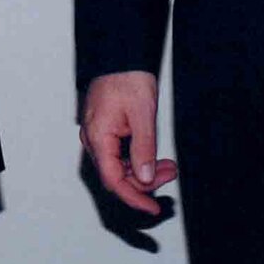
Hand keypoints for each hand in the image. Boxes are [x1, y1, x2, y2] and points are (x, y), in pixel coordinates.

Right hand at [81, 70, 177, 214]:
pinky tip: (153, 157)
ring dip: (143, 171)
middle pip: (116, 176)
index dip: (134, 197)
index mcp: (98, 136)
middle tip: (170, 174)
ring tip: (168, 165)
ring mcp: (97, 135)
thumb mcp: (142, 115)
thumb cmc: (127, 78)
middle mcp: (93, 138)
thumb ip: (144, 149)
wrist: (120, 56)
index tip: (152, 207)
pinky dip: (137, 160)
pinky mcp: (104, 130)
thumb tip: (144, 177)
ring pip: (118, 166)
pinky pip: (118, 155)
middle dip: (145, 181)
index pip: (113, 180)